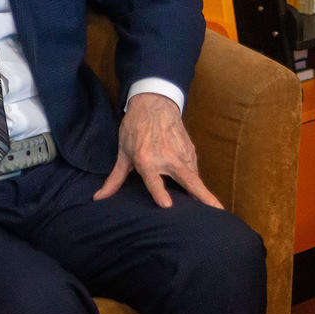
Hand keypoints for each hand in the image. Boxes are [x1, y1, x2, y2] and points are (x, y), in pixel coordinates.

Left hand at [94, 93, 220, 208]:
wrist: (154, 103)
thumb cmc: (135, 128)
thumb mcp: (123, 153)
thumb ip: (115, 179)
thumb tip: (98, 198)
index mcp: (147, 160)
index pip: (155, 180)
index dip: (160, 193)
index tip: (167, 205)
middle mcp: (168, 158)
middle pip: (190, 180)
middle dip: (203, 195)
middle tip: (216, 210)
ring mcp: (182, 154)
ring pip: (195, 177)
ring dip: (203, 192)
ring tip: (213, 209)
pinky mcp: (190, 150)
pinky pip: (194, 170)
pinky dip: (196, 181)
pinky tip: (199, 193)